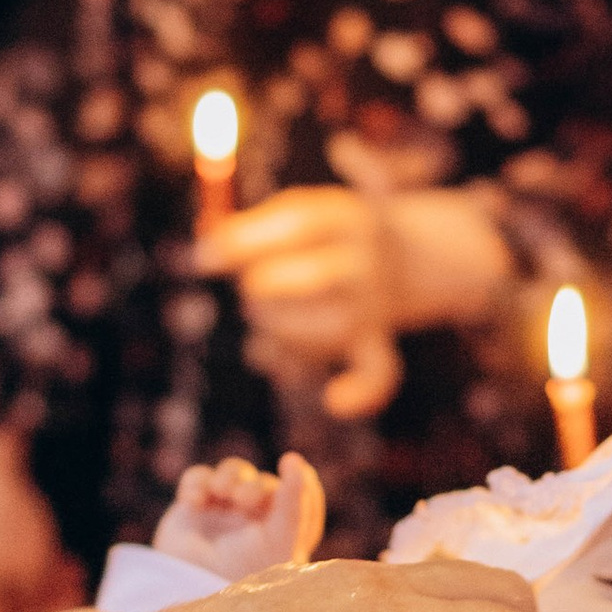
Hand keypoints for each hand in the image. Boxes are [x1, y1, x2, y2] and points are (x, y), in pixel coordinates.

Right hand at [0, 424, 88, 611]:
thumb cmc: (5, 521)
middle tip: (80, 592)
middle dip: (50, 602)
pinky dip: (38, 565)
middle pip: (13, 609)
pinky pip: (13, 564)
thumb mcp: (34, 568)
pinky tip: (64, 558)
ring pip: (17, 585)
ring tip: (76, 572)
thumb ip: (44, 600)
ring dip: (49, 582)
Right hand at [153, 452, 326, 583]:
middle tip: (243, 499)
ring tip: (220, 491)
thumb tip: (294, 458)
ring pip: (233, 471)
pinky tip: (194, 502)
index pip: (302, 495)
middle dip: (254, 485)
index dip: (299, 478)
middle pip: (262, 481)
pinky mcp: (192, 508)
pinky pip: (198, 477)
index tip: (291, 463)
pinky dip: (196, 483)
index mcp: (284, 532)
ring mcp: (222, 513)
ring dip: (229, 476)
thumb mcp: (280, 538)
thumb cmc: (247, 572)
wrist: (192, 591)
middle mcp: (255, 522)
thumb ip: (294, 501)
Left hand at [198, 187, 513, 420]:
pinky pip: (378, 374)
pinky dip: (359, 392)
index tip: (205, 259)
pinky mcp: (376, 341)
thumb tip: (204, 256)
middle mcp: (366, 261)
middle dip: (259, 286)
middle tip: (251, 286)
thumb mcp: (299, 210)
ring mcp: (374, 305)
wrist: (407, 254)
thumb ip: (251, 227)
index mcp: (345, 217)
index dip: (242, 244)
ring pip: (310, 332)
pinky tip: (335, 401)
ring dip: (273, 329)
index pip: (295, 228)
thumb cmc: (328, 234)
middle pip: (300, 280)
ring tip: (268, 316)